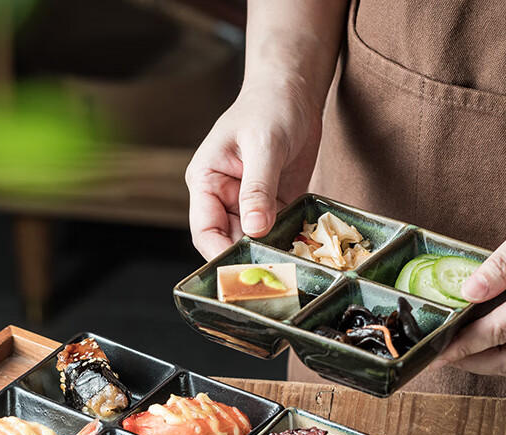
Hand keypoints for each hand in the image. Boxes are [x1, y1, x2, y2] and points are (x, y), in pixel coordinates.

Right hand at [185, 79, 322, 259]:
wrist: (295, 89)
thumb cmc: (270, 105)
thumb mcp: (264, 145)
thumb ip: (258, 188)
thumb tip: (254, 228)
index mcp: (206, 182)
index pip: (204, 230)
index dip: (218, 253)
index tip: (238, 270)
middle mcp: (223, 197)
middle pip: (227, 241)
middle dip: (246, 258)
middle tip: (270, 274)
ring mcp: (248, 204)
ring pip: (252, 241)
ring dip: (268, 253)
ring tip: (288, 265)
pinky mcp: (273, 205)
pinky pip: (276, 232)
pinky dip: (286, 242)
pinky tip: (301, 251)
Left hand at [435, 188, 505, 376]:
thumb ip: (504, 261)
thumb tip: (467, 292)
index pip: (502, 330)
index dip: (464, 344)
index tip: (435, 352)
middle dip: (470, 363)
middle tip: (436, 358)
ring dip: (485, 362)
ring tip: (453, 352)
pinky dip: (504, 352)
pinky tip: (481, 342)